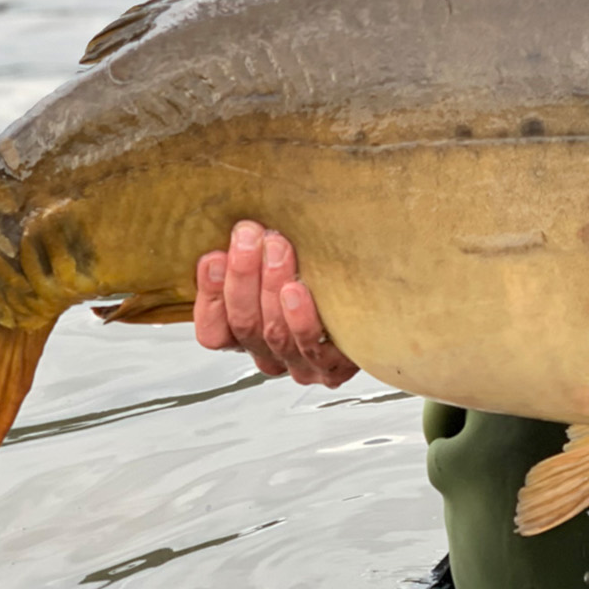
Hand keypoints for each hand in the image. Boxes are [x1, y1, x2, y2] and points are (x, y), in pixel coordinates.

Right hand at [194, 220, 359, 386]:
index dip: (209, 294)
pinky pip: (311, 346)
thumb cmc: (323, 277)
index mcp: (248, 336)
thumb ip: (256, 253)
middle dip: (242, 275)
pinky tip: (297, 290)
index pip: (213, 329)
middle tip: (250, 236)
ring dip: (271, 285)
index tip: (214, 256)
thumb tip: (240, 222)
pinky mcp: (332, 366)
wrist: (378, 306)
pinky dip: (300, 317)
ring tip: (278, 249)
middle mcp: (270, 354)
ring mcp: (300, 363)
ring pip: (273, 332)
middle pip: (243, 324)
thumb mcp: (280, 263)